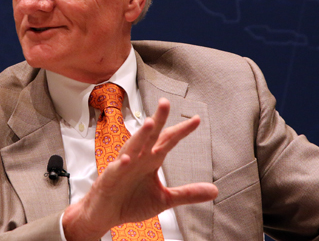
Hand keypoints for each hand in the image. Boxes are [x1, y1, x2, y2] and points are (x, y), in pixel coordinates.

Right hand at [62, 98, 217, 239]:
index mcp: (151, 160)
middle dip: (159, 119)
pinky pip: (117, 169)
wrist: (105, 214)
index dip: (182, 130)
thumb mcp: (164, 199)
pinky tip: (128, 159)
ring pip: (133, 146)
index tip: (197, 120)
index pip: (168, 141)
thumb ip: (188, 193)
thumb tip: (214, 191)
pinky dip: (122, 164)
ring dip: (141, 135)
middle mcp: (138, 158)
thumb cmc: (130, 202)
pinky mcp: (110, 178)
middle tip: (166, 103)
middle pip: (150, 136)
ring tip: (151, 123)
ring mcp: (123, 166)